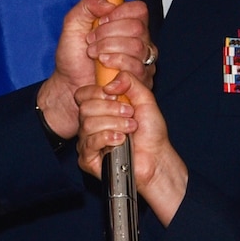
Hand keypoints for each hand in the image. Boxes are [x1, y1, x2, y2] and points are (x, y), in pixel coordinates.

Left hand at [37, 0, 153, 138]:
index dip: (119, 13)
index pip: (139, 10)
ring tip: (94, 55)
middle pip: (137, 28)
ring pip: (137, 48)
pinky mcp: (141, 81)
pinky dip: (116, 64)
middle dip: (108, 34)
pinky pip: (136, 68)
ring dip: (109, 49)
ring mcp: (143, 62)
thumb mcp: (73, 24)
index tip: (100, 22)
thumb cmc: (73, 57)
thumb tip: (108, 4)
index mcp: (128, 25)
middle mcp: (140, 42)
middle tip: (91, 42)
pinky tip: (103, 67)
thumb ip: (87, 5)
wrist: (69, 85)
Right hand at [75, 75, 188, 223]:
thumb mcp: (145, 98)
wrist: (156, 157)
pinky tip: (121, 140)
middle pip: (85, 108)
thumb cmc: (151, 131)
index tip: (117, 97)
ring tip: (130, 129)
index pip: (83, 94)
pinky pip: (89, 143)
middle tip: (130, 115)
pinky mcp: (87, 159)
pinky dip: (107, 138)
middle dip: (112, 110)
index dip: (99, 92)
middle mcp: (90, 123)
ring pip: (87, 124)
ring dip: (114, 124)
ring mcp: (87, 141)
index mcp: (99, 108)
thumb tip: (110, 83)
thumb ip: (130, 81)